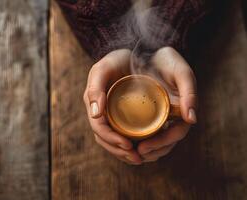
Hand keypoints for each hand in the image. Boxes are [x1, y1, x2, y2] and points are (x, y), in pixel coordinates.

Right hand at [83, 49, 142, 164]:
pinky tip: (141, 149)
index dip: (111, 140)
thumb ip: (95, 88)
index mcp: (94, 104)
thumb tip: (95, 114)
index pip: (99, 128)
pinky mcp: (120, 116)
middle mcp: (101, 112)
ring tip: (140, 158)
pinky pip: (122, 134)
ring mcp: (110, 115)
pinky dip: (130, 145)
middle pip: (105, 139)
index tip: (128, 145)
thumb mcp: (102, 69)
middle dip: (119, 151)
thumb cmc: (116, 61)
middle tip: (137, 158)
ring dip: (125, 152)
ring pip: (113, 140)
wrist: (129, 54)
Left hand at [137, 47, 197, 162]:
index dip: (162, 144)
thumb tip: (192, 119)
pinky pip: (141, 132)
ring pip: (153, 141)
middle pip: (164, 143)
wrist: (150, 50)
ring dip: (141, 151)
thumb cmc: (166, 60)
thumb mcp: (181, 71)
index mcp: (180, 108)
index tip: (144, 148)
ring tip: (127, 152)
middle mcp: (170, 115)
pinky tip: (123, 143)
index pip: (176, 133)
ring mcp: (157, 115)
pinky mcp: (144, 113)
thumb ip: (190, 91)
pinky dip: (133, 141)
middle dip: (150, 152)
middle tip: (133, 153)